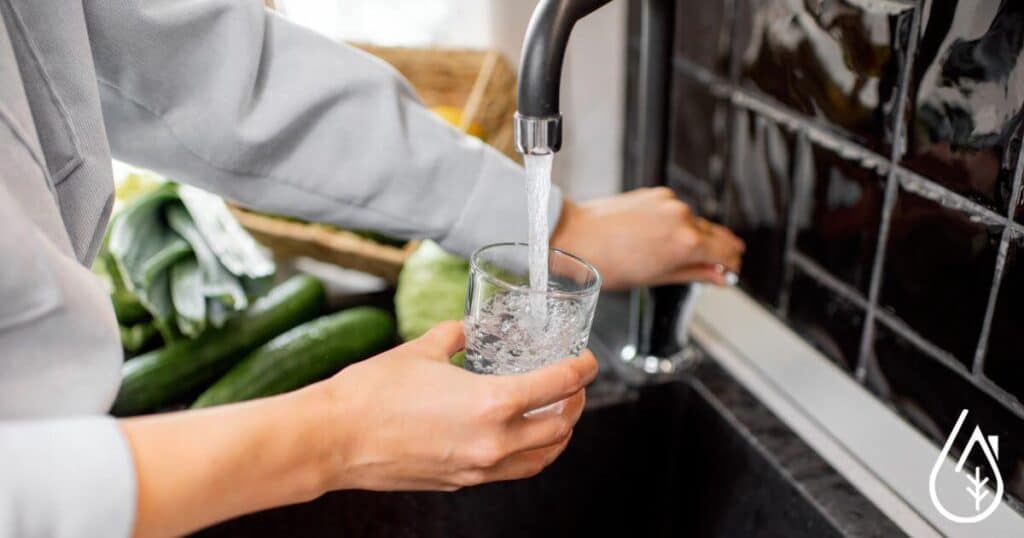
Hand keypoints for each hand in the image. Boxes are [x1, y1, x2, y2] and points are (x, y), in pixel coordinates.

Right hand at [314, 321, 597, 491]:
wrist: (334, 439)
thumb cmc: (372, 394)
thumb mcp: (420, 350)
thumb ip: (452, 337)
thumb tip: (463, 330)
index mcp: (491, 403)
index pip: (558, 385)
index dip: (581, 369)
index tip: (586, 359)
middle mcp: (494, 442)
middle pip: (560, 425)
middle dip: (576, 402)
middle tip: (574, 384)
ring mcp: (478, 468)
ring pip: (542, 457)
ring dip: (558, 434)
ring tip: (558, 414)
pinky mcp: (461, 482)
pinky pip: (512, 472)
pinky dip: (529, 455)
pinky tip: (521, 440)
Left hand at [551, 187, 744, 289]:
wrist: (576, 237)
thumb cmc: (608, 263)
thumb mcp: (656, 278)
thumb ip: (694, 274)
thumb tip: (718, 276)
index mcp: (686, 242)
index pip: (727, 252)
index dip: (732, 264)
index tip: (730, 271)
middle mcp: (682, 217)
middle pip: (715, 235)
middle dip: (718, 251)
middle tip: (716, 266)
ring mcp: (669, 202)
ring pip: (695, 222)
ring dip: (696, 236)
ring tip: (681, 255)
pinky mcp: (656, 194)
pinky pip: (676, 210)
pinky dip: (677, 223)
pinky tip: (663, 237)